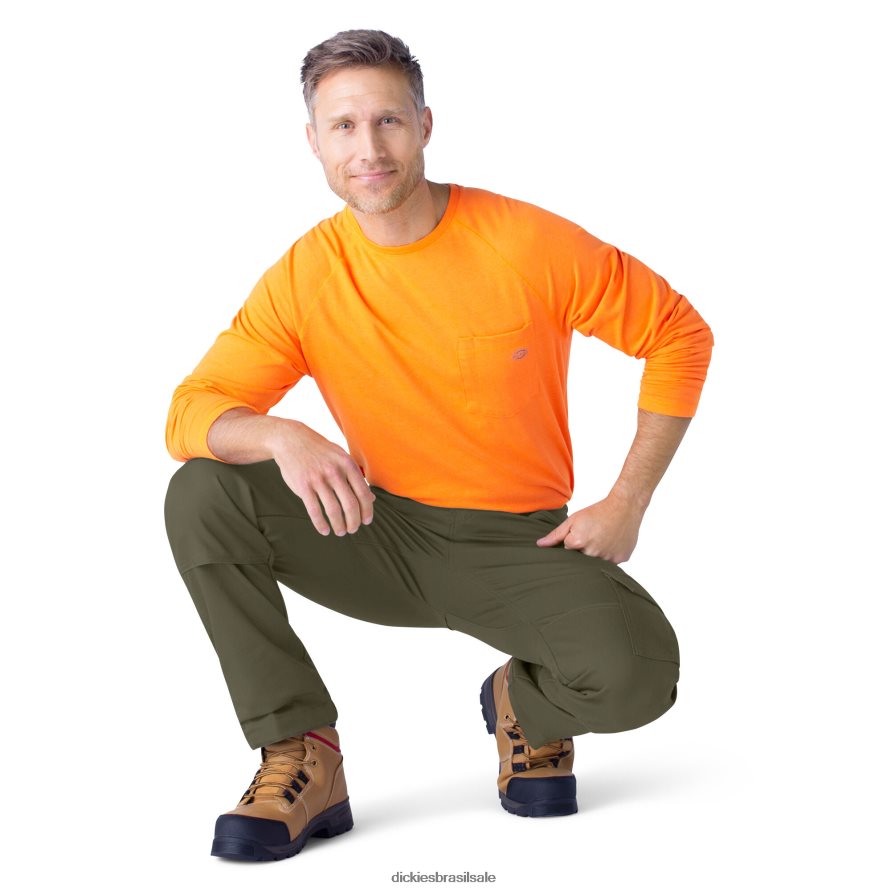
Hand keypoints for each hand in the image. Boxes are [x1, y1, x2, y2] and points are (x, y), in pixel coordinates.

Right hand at [270, 421, 374, 536]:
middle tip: (353, 529)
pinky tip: (325, 530)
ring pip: (333, 510)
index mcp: (347, 464)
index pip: (363, 493)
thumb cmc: (320, 451)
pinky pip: (314, 510)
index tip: (366, 521)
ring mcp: (317, 479)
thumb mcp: (341, 457)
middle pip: (350, 504)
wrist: (291, 440)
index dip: (367, 510)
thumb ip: (355, 477)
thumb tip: (371, 498)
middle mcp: (334, 472)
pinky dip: (321, 524)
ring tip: (340, 531)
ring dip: (339, 525)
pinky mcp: (302, 486)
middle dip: (354, 522)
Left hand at [535, 495, 644, 562]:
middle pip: (581, 559)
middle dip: (583, 550)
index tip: (581, 533)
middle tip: (592, 536)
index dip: (572, 541)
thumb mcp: (573, 520)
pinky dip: (610, 554)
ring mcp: (608, 557)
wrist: (624, 507)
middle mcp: (593, 553)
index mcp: (578, 542)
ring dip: (597, 553)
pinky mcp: (620, 558)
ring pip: (596, 562)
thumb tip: (540, 545)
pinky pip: (611, 562)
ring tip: (602, 538)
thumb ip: (556, 535)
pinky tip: (612, 542)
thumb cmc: (597, 512)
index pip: (567, 550)